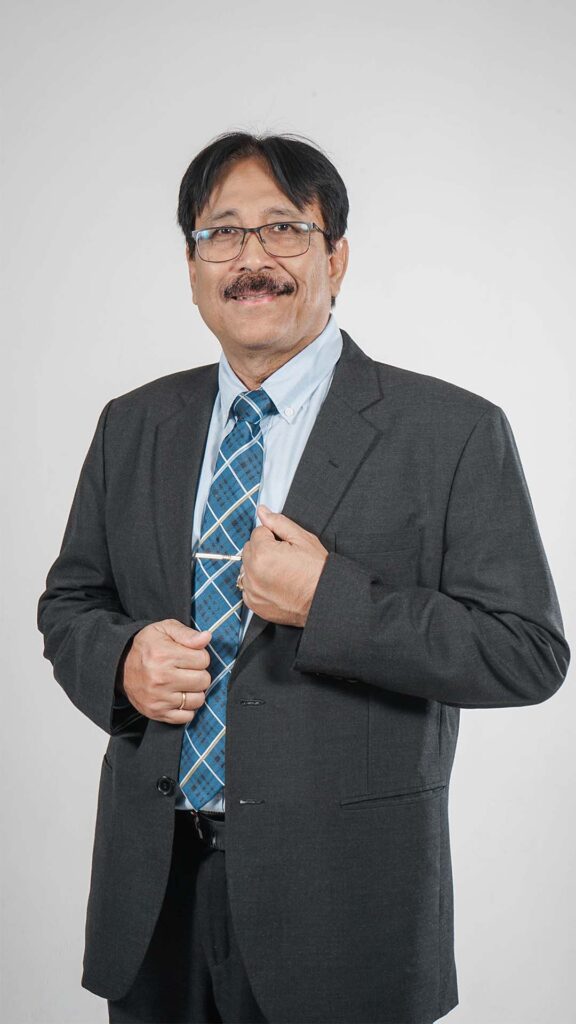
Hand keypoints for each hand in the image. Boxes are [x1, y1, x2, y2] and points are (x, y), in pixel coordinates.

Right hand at [121, 620, 212, 723]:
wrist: (120, 667)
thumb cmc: (146, 647)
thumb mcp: (164, 630)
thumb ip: (186, 633)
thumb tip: (206, 638)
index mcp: (164, 655)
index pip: (203, 659)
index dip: (200, 656)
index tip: (189, 656)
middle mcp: (161, 678)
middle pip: (203, 680)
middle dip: (199, 673)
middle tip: (187, 670)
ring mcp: (159, 698)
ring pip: (198, 699)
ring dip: (194, 691)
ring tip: (183, 683)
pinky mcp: (157, 712)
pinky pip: (187, 716)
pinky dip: (186, 708)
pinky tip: (179, 696)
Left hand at [240, 505, 328, 626]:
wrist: (325, 599)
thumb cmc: (317, 570)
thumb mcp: (302, 539)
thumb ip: (278, 522)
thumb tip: (262, 511)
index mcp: (262, 553)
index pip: (258, 532)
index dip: (273, 537)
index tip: (286, 546)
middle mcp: (252, 573)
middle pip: (249, 549)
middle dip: (263, 550)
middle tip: (284, 558)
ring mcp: (252, 591)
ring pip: (247, 568)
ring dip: (258, 567)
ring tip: (280, 572)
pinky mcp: (254, 604)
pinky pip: (248, 587)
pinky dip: (258, 584)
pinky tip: (275, 585)